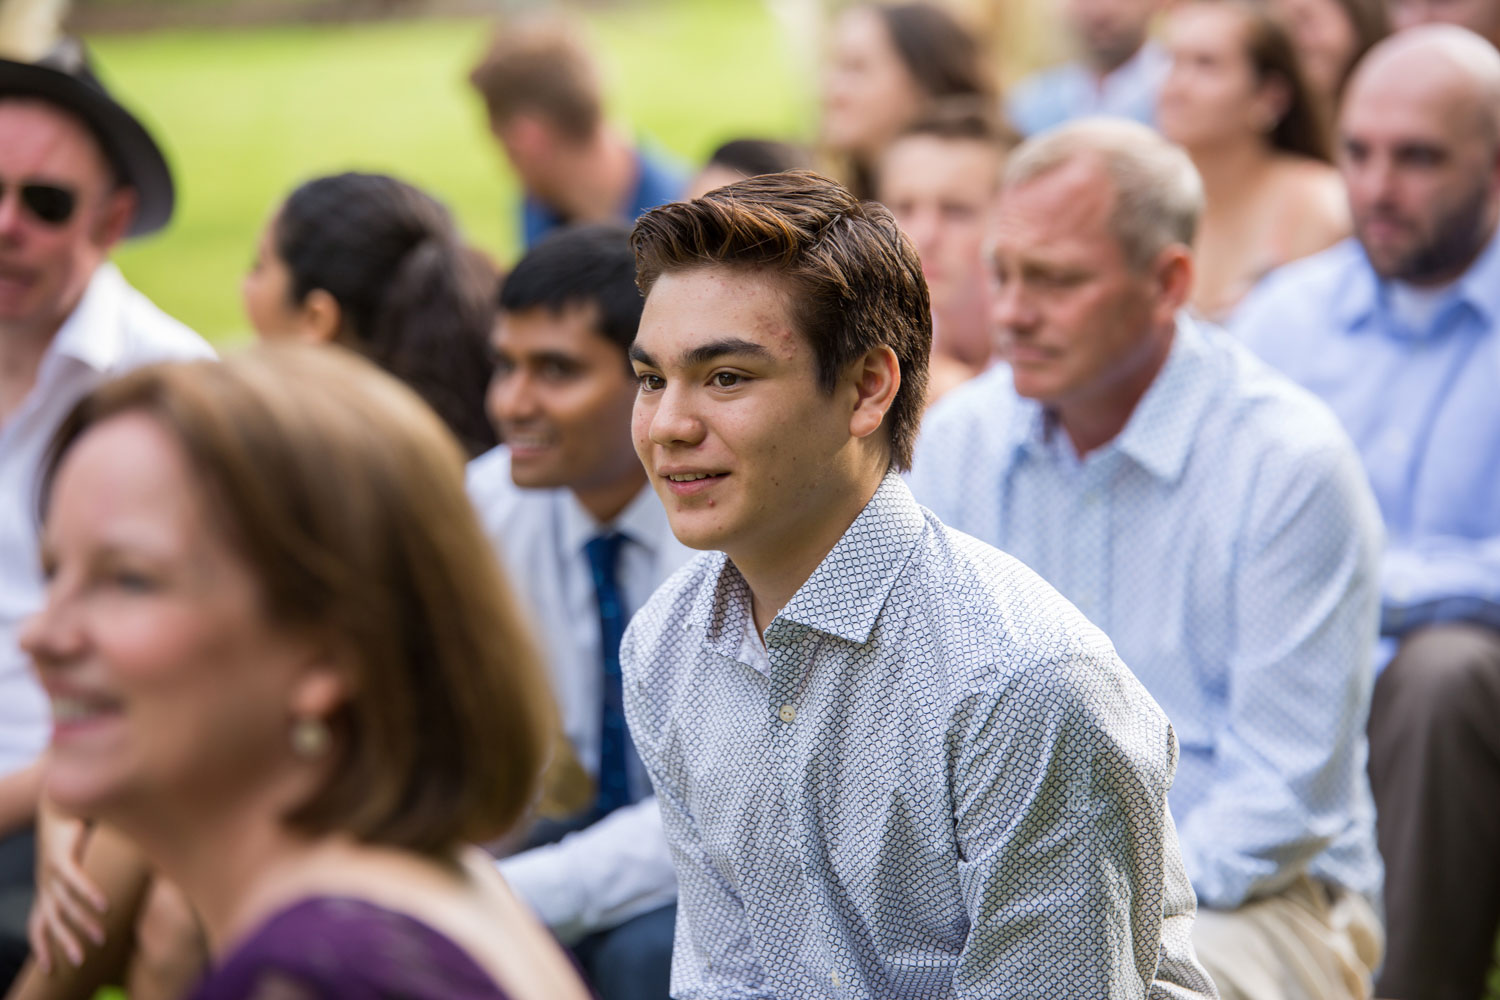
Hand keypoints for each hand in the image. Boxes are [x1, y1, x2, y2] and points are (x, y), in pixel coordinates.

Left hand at [28, 814, 108, 972]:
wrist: (60, 800)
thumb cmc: (75, 831)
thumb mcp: (79, 861)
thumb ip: (92, 879)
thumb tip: (121, 892)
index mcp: (47, 888)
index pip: (38, 924)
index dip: (42, 946)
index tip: (51, 967)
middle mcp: (45, 884)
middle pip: (51, 922)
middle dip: (65, 943)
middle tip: (82, 962)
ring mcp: (49, 872)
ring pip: (65, 905)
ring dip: (83, 924)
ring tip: (101, 938)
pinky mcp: (60, 856)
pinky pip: (75, 880)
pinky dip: (89, 894)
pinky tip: (105, 905)